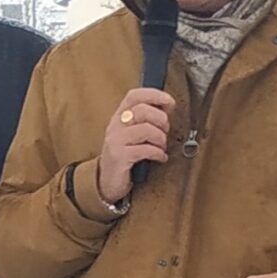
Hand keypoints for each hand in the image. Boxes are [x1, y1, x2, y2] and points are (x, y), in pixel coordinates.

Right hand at [95, 87, 173, 204]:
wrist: (107, 182)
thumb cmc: (125, 156)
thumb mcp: (133, 134)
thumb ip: (146, 119)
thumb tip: (167, 105)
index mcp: (119, 117)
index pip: (134, 96)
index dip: (154, 95)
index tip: (169, 101)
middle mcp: (115, 126)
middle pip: (143, 110)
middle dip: (161, 120)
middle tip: (165, 131)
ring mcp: (116, 141)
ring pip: (147, 129)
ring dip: (161, 139)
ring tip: (162, 147)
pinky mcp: (119, 157)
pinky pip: (146, 149)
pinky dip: (159, 153)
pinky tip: (160, 157)